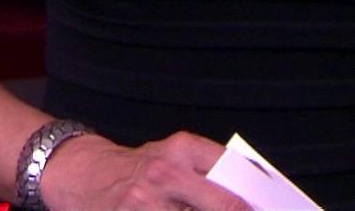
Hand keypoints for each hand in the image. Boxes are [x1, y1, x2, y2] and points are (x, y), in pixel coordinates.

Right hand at [38, 130, 254, 210]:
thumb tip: (249, 199)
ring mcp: (146, 204)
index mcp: (183, 150)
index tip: (275, 210)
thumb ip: (207, 172)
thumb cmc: (135, 167)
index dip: (256, 203)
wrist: (79, 172)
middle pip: (225, 208)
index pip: (236, 177)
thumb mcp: (171, 155)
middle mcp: (166, 175)